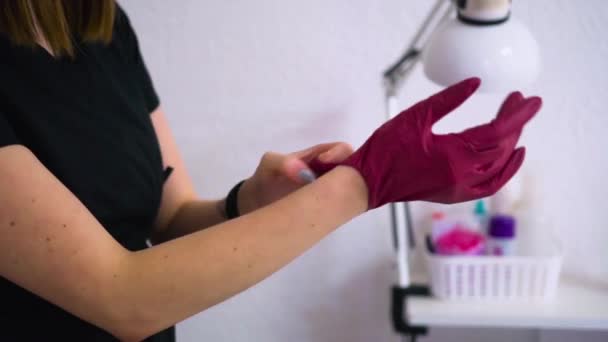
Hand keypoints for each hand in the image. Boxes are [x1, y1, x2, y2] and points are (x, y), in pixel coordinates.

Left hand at [237, 142, 353, 213]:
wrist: (256, 204)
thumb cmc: (265, 179)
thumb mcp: (269, 165)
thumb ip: (282, 162)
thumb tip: (303, 172)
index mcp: (318, 156)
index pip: (343, 150)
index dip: (341, 155)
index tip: (325, 164)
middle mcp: (328, 171)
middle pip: (354, 168)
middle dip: (353, 175)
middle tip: (335, 187)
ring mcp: (328, 190)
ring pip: (350, 188)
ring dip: (349, 192)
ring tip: (335, 202)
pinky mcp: (326, 208)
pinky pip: (341, 204)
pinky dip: (342, 207)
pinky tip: (334, 213)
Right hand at [310, 77, 541, 208]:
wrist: (369, 182)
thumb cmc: (386, 149)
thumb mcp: (415, 117)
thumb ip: (448, 100)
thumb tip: (476, 83)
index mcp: (453, 155)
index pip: (496, 132)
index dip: (516, 114)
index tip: (529, 99)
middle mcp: (462, 175)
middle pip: (501, 147)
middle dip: (514, 123)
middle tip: (518, 101)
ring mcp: (460, 188)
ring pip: (499, 165)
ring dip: (511, 143)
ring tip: (514, 122)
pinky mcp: (455, 194)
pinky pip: (490, 185)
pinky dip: (505, 171)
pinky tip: (513, 156)